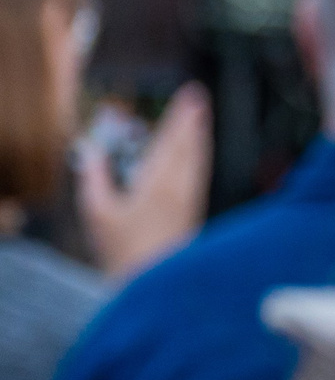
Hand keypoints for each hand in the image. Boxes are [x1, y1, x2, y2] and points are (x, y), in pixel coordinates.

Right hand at [79, 83, 211, 277]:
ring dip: (199, 135)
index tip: (189, 96)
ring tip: (201, 117)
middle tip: (199, 96)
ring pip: (198, 160)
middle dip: (193, 120)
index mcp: (156, 185)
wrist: (153, 283)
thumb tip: (89, 150)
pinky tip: (199, 154)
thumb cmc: (122, 251)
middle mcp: (179, 189)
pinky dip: (199, 156)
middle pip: (189, 147)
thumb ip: (94, 178)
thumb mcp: (97, 214)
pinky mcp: (192, 212)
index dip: (179, 117)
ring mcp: (189, 201)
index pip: (170, 142)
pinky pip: (198, 175)